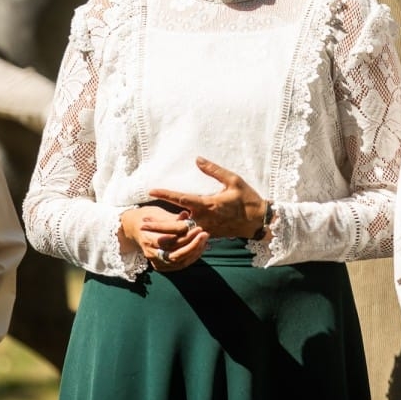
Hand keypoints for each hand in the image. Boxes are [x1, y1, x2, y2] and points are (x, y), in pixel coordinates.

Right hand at [120, 204, 208, 271]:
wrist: (134, 228)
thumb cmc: (147, 217)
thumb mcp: (157, 213)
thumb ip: (172, 218)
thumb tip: (186, 215)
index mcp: (147, 238)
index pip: (169, 240)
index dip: (185, 234)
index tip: (196, 226)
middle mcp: (150, 252)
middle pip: (175, 254)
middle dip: (192, 244)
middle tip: (204, 233)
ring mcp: (155, 260)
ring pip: (178, 261)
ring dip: (194, 252)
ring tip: (204, 240)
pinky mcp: (160, 265)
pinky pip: (178, 265)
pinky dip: (191, 258)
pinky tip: (200, 248)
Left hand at [148, 157, 267, 239]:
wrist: (258, 221)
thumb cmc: (247, 198)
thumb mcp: (233, 180)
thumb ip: (214, 170)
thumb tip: (197, 159)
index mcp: (208, 205)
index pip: (182, 199)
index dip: (165, 194)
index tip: (151, 191)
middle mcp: (205, 219)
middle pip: (176, 225)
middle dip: (158, 225)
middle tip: (142, 223)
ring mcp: (207, 230)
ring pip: (182, 236)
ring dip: (164, 234)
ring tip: (149, 233)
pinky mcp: (210, 236)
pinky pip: (190, 240)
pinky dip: (177, 239)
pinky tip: (167, 237)